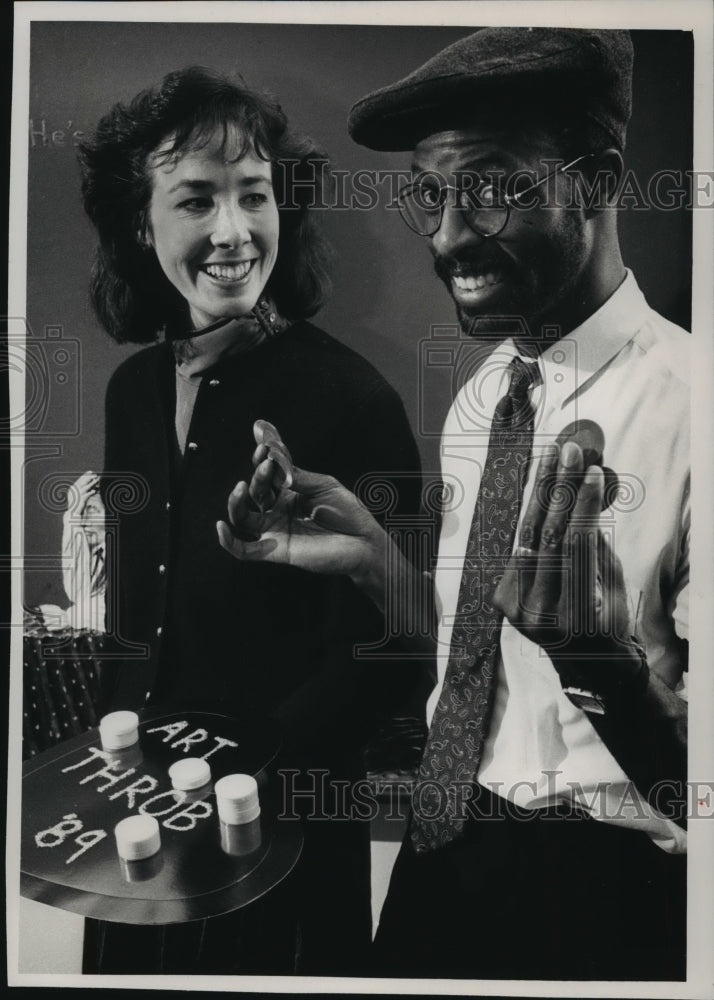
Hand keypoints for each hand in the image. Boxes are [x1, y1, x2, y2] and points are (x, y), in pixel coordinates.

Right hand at [64, 471, 103, 525]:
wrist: (72, 514)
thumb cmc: (76, 505)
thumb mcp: (80, 497)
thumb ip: (84, 491)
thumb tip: (92, 486)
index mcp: (72, 490)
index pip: (79, 480)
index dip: (85, 476)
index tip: (91, 472)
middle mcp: (73, 492)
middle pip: (82, 482)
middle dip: (89, 477)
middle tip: (94, 473)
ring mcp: (76, 496)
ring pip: (85, 488)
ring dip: (91, 484)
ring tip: (97, 480)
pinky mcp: (79, 501)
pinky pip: (85, 496)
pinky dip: (90, 493)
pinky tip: (94, 491)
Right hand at [217, 421, 386, 582]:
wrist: (364, 543)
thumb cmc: (349, 513)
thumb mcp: (324, 485)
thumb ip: (298, 476)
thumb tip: (274, 460)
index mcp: (290, 493)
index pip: (267, 475)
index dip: (262, 460)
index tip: (263, 446)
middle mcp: (279, 510)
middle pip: (255, 492)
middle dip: (258, 476)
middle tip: (266, 465)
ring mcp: (275, 530)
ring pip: (242, 517)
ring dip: (236, 501)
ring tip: (240, 487)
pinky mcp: (275, 550)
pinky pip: (245, 550)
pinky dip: (228, 541)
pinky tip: (221, 527)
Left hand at [493, 441, 645, 698]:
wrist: (584, 663)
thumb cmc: (607, 619)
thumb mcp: (611, 585)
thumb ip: (597, 543)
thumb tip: (590, 491)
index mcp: (572, 612)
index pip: (575, 545)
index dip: (584, 505)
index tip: (594, 470)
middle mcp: (537, 611)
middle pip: (546, 536)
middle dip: (559, 488)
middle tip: (568, 450)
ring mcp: (514, 606)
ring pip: (528, 538)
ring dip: (541, 493)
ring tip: (550, 457)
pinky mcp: (503, 598)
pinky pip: (520, 549)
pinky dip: (532, 517)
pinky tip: (542, 485)